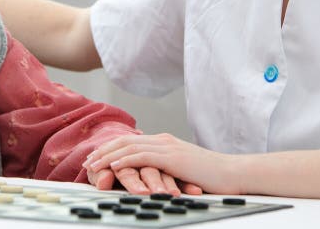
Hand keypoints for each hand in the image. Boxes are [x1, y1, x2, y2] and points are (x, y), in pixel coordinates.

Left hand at [84, 133, 238, 194]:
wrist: (233, 173)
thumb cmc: (212, 177)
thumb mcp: (183, 171)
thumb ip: (167, 170)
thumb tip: (154, 178)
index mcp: (165, 142)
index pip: (131, 141)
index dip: (112, 149)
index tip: (96, 158)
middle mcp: (163, 140)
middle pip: (125, 141)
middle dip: (103, 151)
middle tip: (87, 161)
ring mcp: (167, 147)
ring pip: (129, 147)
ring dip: (107, 156)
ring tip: (92, 165)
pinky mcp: (172, 157)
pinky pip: (142, 156)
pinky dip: (124, 160)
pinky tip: (112, 166)